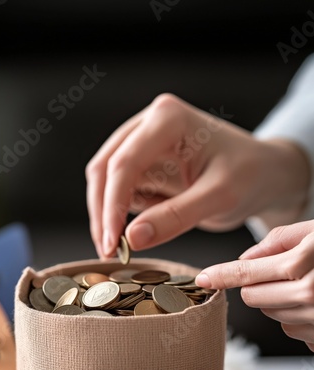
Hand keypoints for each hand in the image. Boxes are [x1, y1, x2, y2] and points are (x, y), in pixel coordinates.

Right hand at [86, 93, 308, 257]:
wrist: (265, 174)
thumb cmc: (251, 176)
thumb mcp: (219, 198)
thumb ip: (175, 217)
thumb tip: (131, 238)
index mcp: (168, 119)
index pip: (125, 163)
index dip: (112, 206)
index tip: (112, 242)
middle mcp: (149, 124)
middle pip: (104, 169)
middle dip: (103, 211)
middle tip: (109, 250)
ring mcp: (144, 142)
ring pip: (106, 180)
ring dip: (108, 214)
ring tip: (121, 247)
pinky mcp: (145, 163)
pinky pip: (122, 190)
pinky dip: (122, 213)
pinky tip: (140, 229)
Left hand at [195, 221, 313, 351]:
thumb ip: (277, 241)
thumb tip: (245, 259)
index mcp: (301, 266)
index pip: (245, 274)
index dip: (219, 275)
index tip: (201, 278)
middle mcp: (308, 296)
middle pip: (253, 298)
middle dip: (258, 285)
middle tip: (282, 271)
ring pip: (272, 315)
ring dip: (279, 301)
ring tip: (308, 284)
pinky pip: (294, 331)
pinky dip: (298, 317)